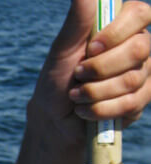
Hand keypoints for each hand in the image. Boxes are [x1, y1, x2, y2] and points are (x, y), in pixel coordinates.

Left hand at [29, 0, 150, 143]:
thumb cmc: (58, 79)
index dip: (118, 31)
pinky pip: (130, 104)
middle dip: (100, 68)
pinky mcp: (141, 101)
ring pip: (132, 79)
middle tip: (78, 75)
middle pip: (139, 49)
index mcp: (121, 28)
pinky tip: (84, 110)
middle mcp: (139, 47)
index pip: (140, 13)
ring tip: (76, 95)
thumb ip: (77, 21)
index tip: (92, 48)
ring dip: (94, 92)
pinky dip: (99, 109)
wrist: (54, 117)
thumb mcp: (62, 50)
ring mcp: (144, 74)